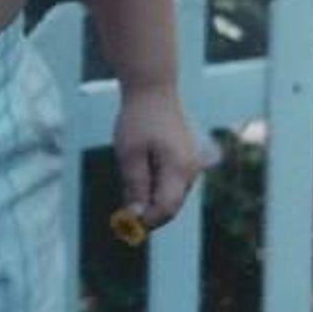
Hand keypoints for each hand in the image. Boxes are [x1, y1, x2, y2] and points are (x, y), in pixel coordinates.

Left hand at [112, 84, 201, 232]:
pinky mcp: (185, 159)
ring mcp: (191, 164)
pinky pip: (171, 182)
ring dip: (150, 197)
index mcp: (179, 169)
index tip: (124, 223)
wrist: (153, 89)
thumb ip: (135, 186)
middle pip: (170, 205)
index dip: (147, 221)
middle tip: (121, 210)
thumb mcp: (130, 154)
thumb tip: (136, 216)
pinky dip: (154, 185)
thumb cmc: (138, 119)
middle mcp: (191, 170)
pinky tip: (139, 169)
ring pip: (170, 195)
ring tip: (129, 177)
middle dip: (147, 212)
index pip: (166, 209)